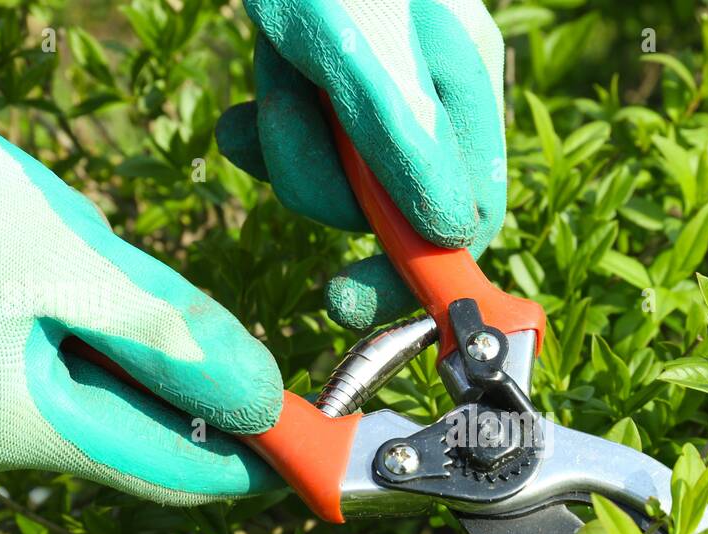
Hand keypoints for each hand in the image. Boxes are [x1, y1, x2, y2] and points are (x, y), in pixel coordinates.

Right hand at [0, 78, 283, 503]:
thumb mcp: (75, 266)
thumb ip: (173, 337)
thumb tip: (263, 397)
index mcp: (24, 427)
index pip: (172, 471)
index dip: (255, 464)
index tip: (318, 449)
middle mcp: (5, 437)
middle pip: (148, 440)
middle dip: (218, 412)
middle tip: (286, 382)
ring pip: (119, 404)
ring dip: (174, 373)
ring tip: (203, 327)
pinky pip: (83, 372)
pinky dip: (127, 347)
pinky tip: (136, 305)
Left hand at [216, 0, 507, 329]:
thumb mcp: (361, 59)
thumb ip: (406, 150)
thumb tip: (449, 238)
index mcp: (463, 92)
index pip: (467, 219)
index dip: (415, 269)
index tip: (351, 298)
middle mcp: (429, 97)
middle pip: (392, 204)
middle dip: (329, 189)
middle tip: (286, 144)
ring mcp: (375, 88)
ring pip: (337, 174)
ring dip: (290, 148)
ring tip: (271, 84)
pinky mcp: (325, 78)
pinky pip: (302, 139)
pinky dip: (267, 132)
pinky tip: (240, 116)